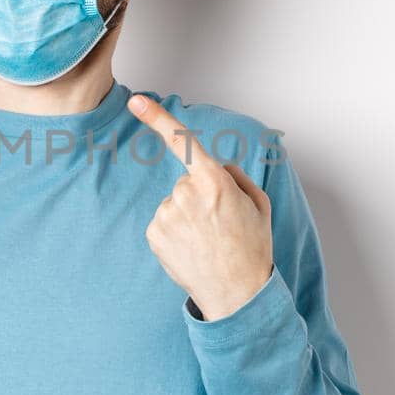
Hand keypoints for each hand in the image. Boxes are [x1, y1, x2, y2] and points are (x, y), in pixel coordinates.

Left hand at [128, 94, 273, 319]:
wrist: (236, 294)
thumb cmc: (251, 247)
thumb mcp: (257, 204)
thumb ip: (234, 176)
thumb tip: (214, 166)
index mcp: (214, 181)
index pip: (182, 142)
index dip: (157, 118)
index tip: (136, 101)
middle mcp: (186, 194)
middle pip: (186, 183)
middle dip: (199, 197)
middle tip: (219, 225)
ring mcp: (166, 215)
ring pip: (174, 204)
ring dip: (187, 217)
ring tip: (207, 241)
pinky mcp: (154, 234)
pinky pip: (163, 222)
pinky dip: (174, 232)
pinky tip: (191, 248)